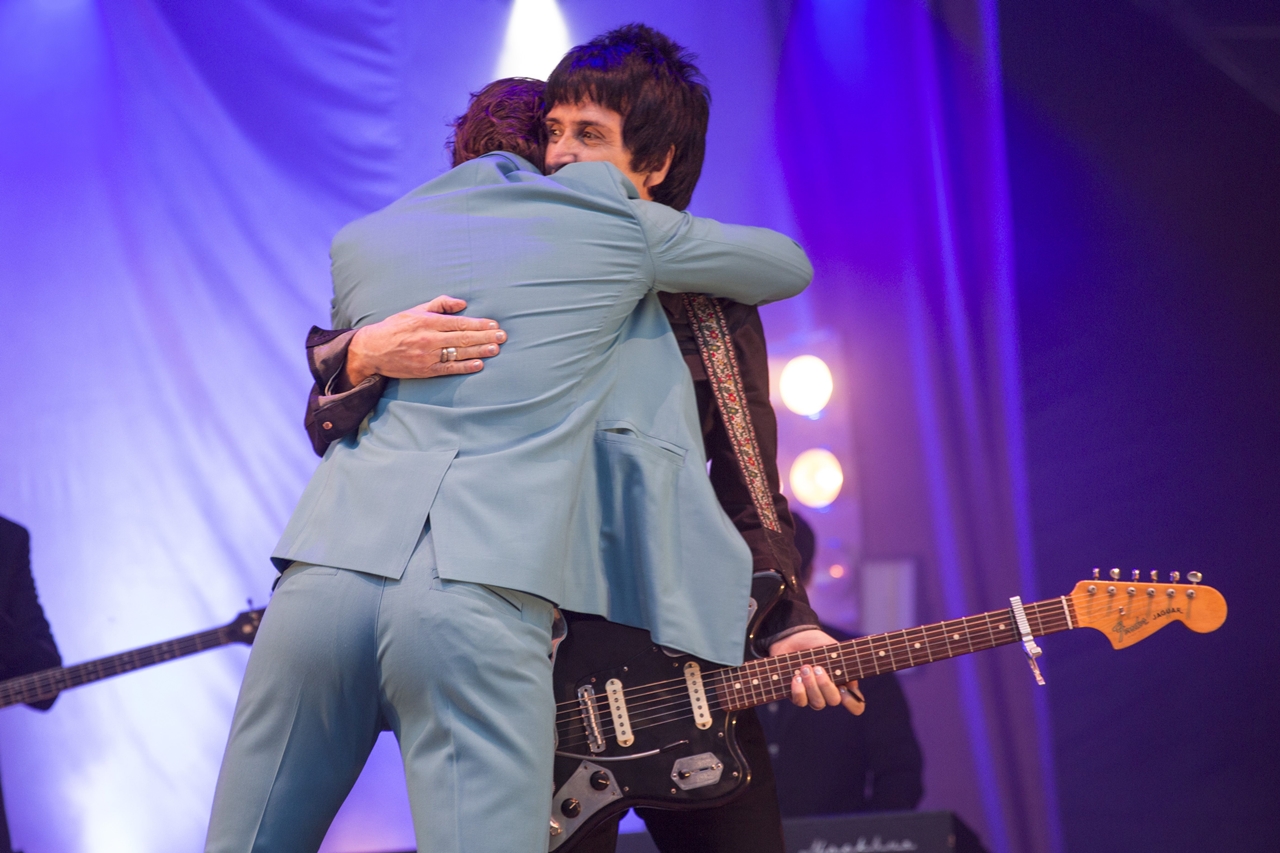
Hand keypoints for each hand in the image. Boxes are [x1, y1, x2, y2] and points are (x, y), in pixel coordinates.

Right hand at [345, 296, 505, 385]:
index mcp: (428, 322)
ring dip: (480, 351)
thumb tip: (463, 303)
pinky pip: (449, 368)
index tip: (494, 324)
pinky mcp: (425, 370)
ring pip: (459, 353)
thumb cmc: (396, 327)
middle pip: (463, 338)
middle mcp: (429, 339)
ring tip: (496, 349)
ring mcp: (428, 356)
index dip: (478, 324)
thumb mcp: (416, 310)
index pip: (459, 323)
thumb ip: (440, 304)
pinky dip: (465, 366)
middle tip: (502, 337)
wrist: (373, 349)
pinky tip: (479, 364)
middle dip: (485, 337)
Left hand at [768, 629, 865, 714]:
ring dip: (811, 686)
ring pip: (818, 703)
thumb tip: (851, 681)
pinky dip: (799, 690)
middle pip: (833, 701)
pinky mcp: (797, 694)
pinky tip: (796, 678)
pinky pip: (800, 701)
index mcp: (843, 683)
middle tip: (818, 668)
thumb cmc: (816, 643)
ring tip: (805, 668)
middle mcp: (829, 693)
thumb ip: (844, 662)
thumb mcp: (833, 649)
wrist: (794, 638)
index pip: (855, 705)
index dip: (852, 703)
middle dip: (825, 685)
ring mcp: (813, 695)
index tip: (843, 689)